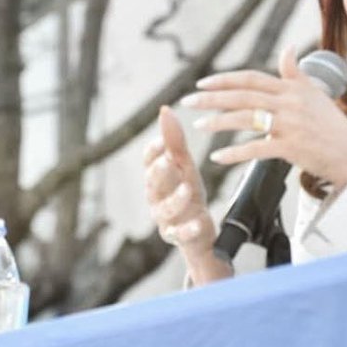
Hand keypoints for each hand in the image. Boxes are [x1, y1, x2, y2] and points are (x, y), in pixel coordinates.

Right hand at [143, 106, 230, 284]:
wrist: (197, 230)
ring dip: (175, 200)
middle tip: (168, 162)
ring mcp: (165, 219)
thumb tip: (165, 110)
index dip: (153, 152)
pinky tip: (198, 222)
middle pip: (152, 184)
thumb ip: (174, 141)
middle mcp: (156, 197)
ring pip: (164, 210)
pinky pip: (180, 234)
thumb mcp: (184, 166)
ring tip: (187, 190)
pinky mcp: (178, 236)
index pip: (148, 162)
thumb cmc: (187, 193)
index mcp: (156, 177)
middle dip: (159, 173)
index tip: (162, 142)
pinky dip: (188, 229)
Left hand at [180, 47, 346, 188]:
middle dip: (212, 97)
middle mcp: (289, 103)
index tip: (202, 82)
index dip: (224, 79)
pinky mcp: (291, 148)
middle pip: (242, 96)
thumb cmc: (333, 127)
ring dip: (218, 123)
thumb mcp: (316, 94)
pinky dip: (234, 154)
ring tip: (199, 127)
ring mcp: (290, 125)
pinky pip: (256, 149)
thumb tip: (287, 49)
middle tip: (188, 101)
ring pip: (246, 119)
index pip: (251, 79)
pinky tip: (218, 158)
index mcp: (292, 88)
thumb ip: (296, 73)